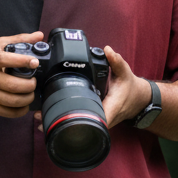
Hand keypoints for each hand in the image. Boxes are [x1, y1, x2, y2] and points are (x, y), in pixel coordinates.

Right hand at [0, 31, 42, 117]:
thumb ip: (19, 40)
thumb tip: (39, 35)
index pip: (5, 59)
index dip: (22, 61)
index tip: (34, 62)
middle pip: (13, 85)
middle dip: (30, 85)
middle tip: (34, 81)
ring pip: (13, 101)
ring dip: (27, 98)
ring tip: (31, 92)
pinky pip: (9, 112)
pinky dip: (21, 110)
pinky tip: (24, 104)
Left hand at [33, 45, 151, 131]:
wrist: (138, 100)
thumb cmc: (131, 88)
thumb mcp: (125, 73)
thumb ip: (116, 61)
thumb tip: (108, 50)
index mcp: (108, 109)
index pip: (90, 120)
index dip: (72, 121)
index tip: (56, 117)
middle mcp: (102, 119)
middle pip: (78, 127)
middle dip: (59, 122)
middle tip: (39, 117)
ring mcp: (97, 121)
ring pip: (76, 127)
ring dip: (58, 123)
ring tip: (39, 119)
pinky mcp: (94, 119)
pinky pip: (77, 122)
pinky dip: (64, 120)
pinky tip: (49, 117)